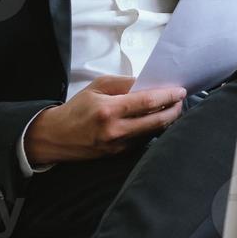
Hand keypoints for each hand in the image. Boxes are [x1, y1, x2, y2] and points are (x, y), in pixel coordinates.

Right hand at [22, 75, 186, 165]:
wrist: (55, 137)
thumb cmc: (77, 108)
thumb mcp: (98, 86)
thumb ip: (125, 83)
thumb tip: (150, 82)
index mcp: (109, 110)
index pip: (148, 102)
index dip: (168, 96)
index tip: (180, 90)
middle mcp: (115, 130)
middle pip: (157, 121)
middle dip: (175, 110)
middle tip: (181, 100)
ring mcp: (118, 145)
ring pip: (153, 132)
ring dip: (167, 120)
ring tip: (173, 108)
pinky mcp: (118, 154)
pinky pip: (142, 140)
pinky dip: (153, 129)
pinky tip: (157, 120)